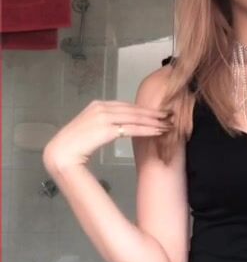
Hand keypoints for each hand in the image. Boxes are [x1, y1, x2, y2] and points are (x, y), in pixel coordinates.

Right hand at [43, 100, 172, 172]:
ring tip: (167, 124)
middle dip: (152, 113)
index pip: (125, 106)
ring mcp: (102, 116)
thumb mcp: (91, 131)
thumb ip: (104, 125)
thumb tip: (120, 126)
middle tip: (169, 116)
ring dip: (153, 121)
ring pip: (134, 117)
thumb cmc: (74, 148)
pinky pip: (131, 128)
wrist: (61, 156)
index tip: (157, 113)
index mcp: (96, 106)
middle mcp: (100, 107)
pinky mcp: (105, 128)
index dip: (142, 109)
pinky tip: (158, 132)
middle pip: (132, 110)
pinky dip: (147, 129)